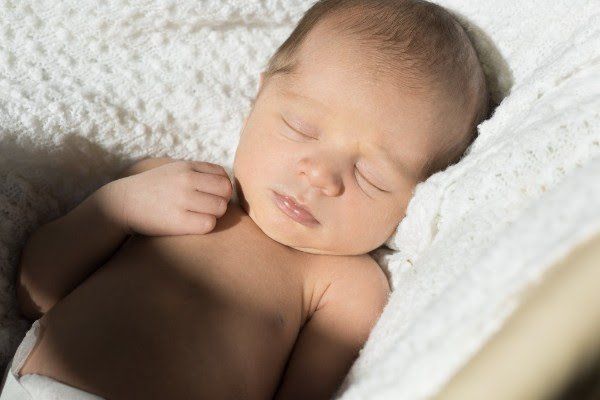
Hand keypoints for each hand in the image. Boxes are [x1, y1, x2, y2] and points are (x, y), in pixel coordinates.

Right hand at [107, 160, 232, 235]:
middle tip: (208, 207)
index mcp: (187, 167)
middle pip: (225, 191)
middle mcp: (186, 180)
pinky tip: (194, 224)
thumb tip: (227, 182)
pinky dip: (205, 225)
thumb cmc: (154, 187)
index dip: (222, 187)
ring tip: (200, 215)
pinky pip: (208, 224)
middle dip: (221, 200)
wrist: (124, 203)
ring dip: (214, 214)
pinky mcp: (178, 221)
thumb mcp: (175, 169)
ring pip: (220, 208)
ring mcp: (182, 200)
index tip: (211, 195)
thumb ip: (199, 171)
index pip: (222, 175)